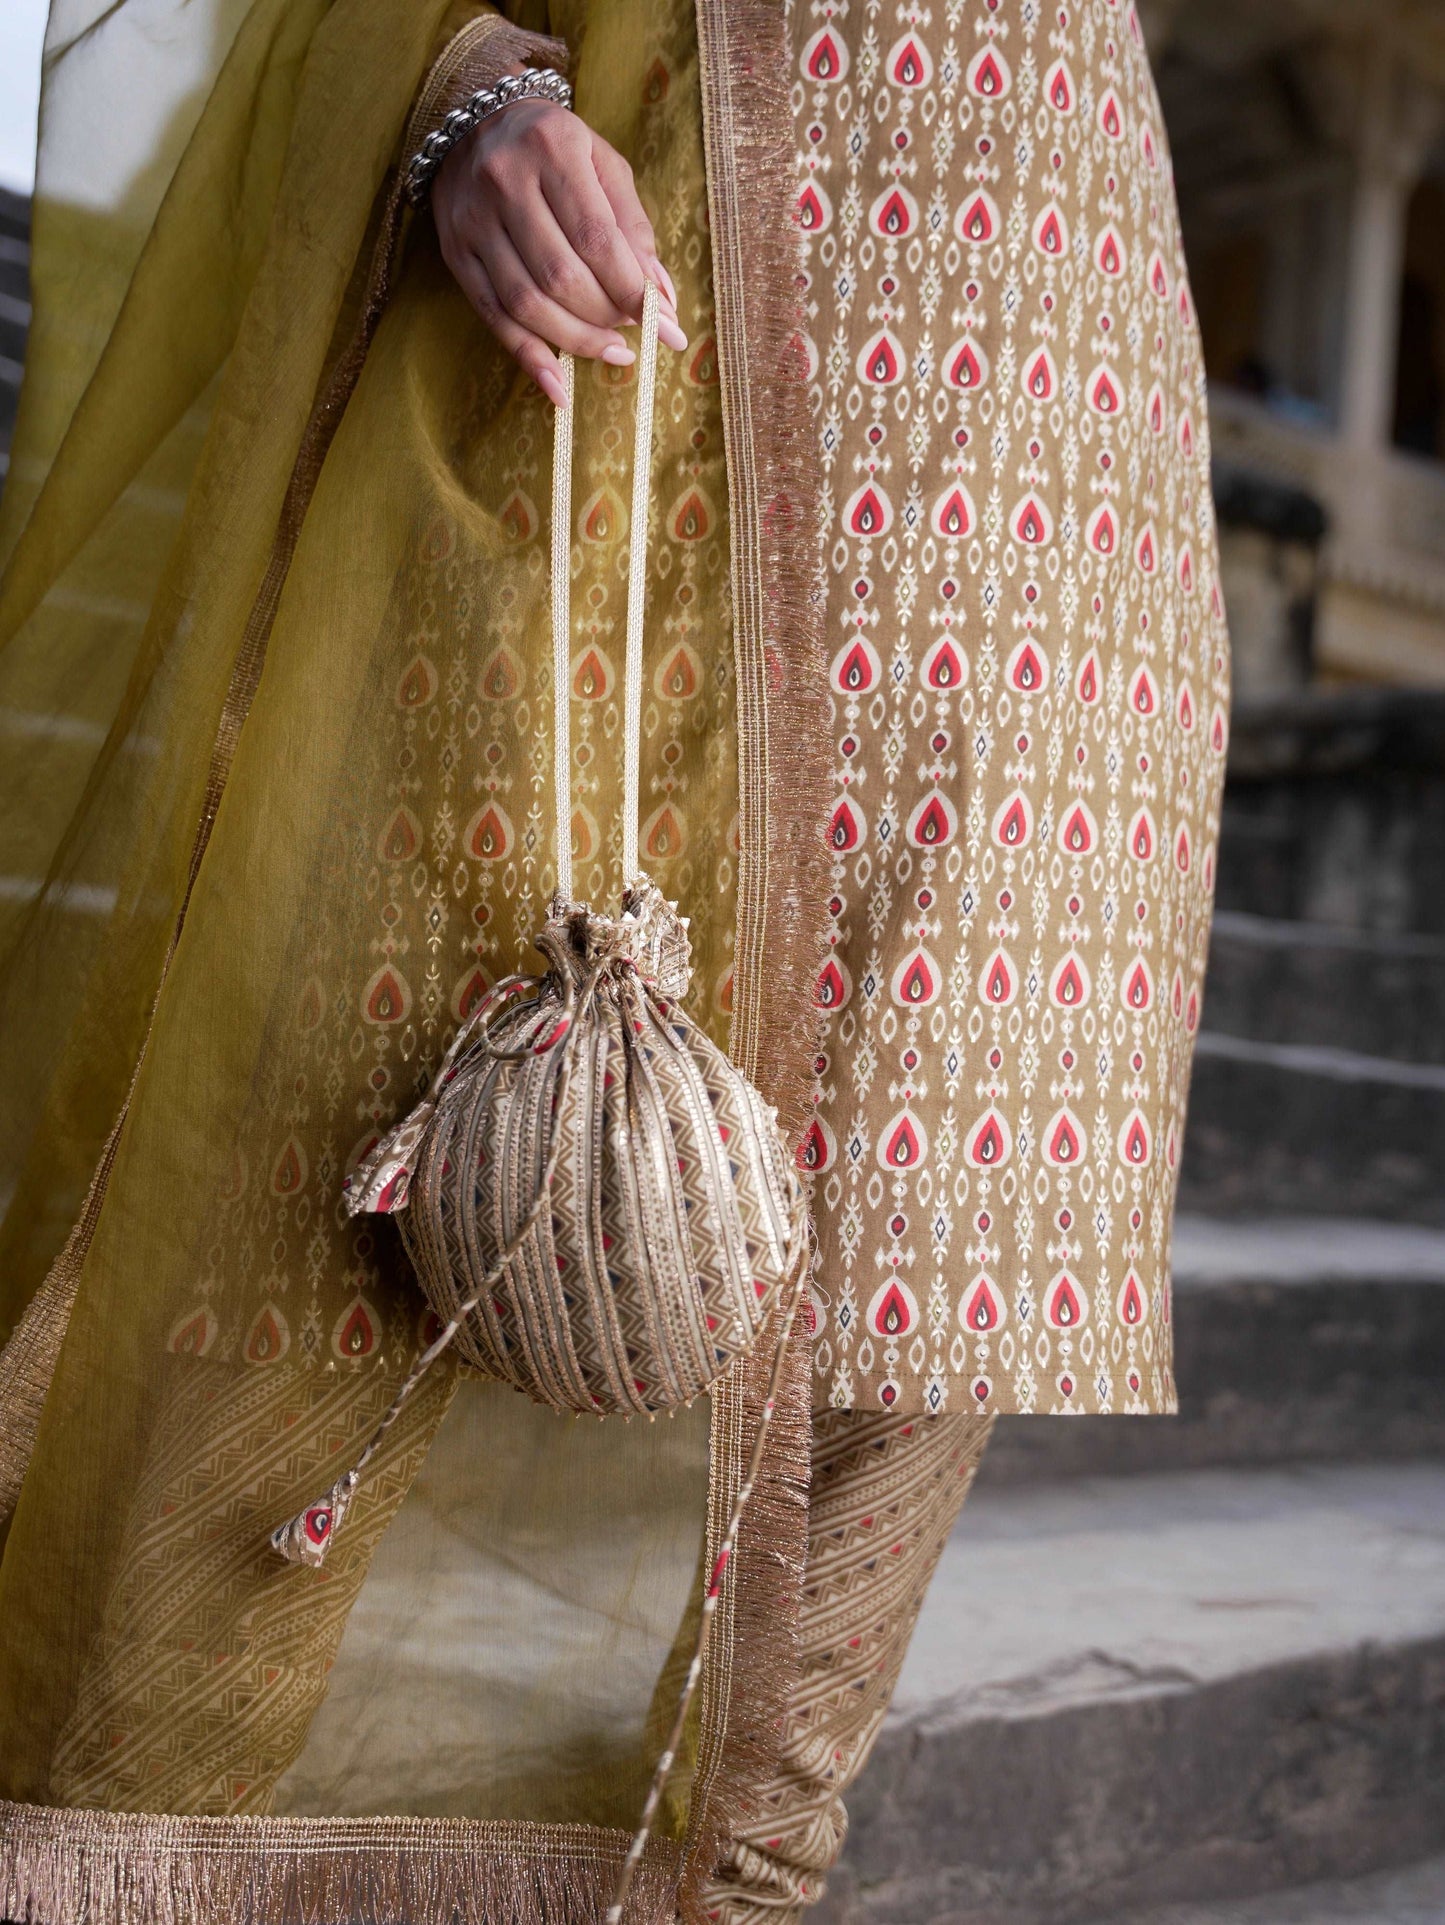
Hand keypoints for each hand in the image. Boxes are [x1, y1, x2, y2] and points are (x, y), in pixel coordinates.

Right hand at [432, 95, 686, 404]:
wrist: (471, 122)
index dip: (632, 291)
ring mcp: (472, 220)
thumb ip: (633, 227)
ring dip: (576, 341)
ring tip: (611, 351)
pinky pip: (493, 318)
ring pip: (527, 304)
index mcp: (552, 149)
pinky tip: (559, 386)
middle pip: (561, 276)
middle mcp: (504, 181)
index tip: (666, 326)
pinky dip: (529, 358)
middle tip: (634, 332)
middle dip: (606, 317)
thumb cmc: (553, 147)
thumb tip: (661, 295)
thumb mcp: (602, 165)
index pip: (597, 239)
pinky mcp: (454, 253)